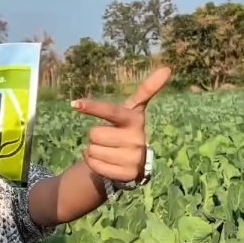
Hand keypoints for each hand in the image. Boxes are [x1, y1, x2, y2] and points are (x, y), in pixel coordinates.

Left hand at [71, 66, 171, 182]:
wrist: (135, 162)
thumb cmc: (129, 130)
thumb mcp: (135, 111)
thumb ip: (147, 90)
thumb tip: (168, 68)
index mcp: (135, 120)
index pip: (111, 112)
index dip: (93, 107)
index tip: (75, 103)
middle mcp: (136, 140)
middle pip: (95, 134)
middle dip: (95, 136)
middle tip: (108, 138)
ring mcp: (132, 158)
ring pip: (92, 150)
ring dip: (93, 150)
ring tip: (107, 150)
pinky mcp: (125, 174)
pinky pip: (94, 164)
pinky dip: (93, 162)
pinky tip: (105, 161)